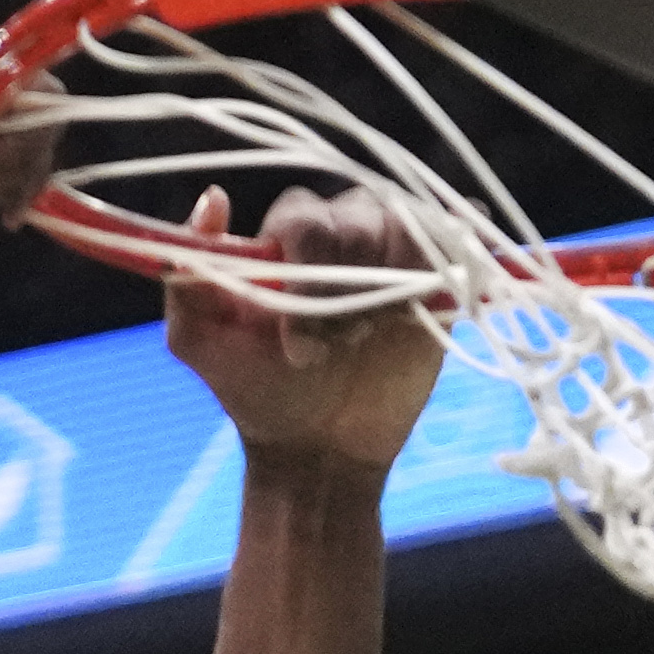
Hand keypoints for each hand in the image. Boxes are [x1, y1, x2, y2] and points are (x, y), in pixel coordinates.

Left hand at [167, 188, 447, 474]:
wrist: (317, 452)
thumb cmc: (254, 392)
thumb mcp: (199, 342)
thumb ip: (188, 277)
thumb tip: (213, 201)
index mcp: (289, 237)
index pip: (304, 218)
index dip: (306, 271)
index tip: (298, 345)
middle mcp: (343, 234)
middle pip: (362, 219)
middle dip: (350, 286)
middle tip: (338, 348)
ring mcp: (393, 258)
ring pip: (410, 230)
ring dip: (397, 284)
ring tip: (375, 337)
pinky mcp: (437, 286)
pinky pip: (457, 245)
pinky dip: (465, 249)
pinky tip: (449, 284)